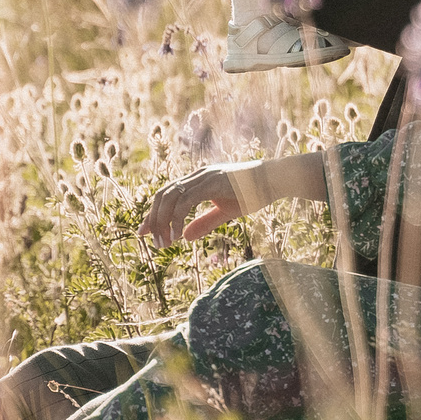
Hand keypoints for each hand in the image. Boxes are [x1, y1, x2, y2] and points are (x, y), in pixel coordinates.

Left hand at [141, 161, 271, 245]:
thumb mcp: (225, 212)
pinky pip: (185, 201)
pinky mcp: (210, 183)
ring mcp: (203, 177)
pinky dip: (177, 219)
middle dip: (152, 218)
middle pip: (162, 195)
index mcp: (198, 180)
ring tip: (163, 243)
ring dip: (162, 221)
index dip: (154, 214)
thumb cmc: (254, 193)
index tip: (145, 232)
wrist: (275, 179)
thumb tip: (185, 237)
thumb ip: (204, 223)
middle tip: (147, 240)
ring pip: (170, 197)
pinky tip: (178, 236)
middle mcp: (197, 175)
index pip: (167, 195)